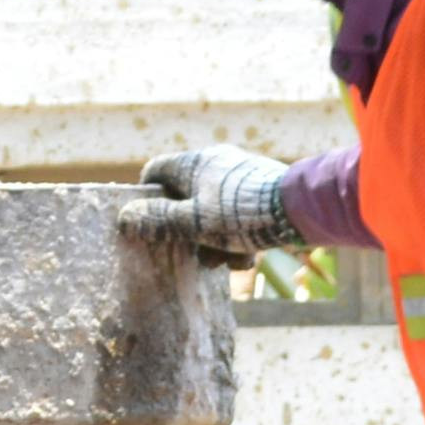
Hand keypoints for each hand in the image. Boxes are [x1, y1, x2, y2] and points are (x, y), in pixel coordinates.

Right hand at [117, 145, 300, 263]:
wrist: (299, 209)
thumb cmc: (239, 215)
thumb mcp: (194, 223)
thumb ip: (159, 221)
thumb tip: (125, 218)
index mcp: (194, 163)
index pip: (156, 171)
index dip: (147, 198)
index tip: (149, 224)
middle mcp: (215, 163)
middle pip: (186, 197)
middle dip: (189, 231)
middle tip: (195, 254)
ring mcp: (239, 176)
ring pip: (213, 210)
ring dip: (215, 239)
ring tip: (226, 261)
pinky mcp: (261, 190)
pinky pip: (237, 214)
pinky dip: (237, 235)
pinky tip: (246, 257)